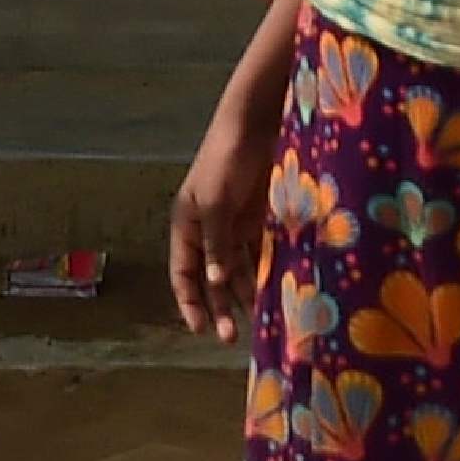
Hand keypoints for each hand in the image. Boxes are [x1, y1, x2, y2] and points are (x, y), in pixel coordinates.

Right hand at [169, 98, 280, 337]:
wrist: (256, 124)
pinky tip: (276, 289)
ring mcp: (235, 224)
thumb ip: (215, 243)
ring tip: (259, 318)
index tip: (199, 329)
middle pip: (211, 277)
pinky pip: (261, 252)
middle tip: (232, 336)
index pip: (183, 273)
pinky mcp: (260, 218)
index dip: (189, 301)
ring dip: (245, 291)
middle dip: (219, 306)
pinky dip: (266, 270)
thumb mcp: (215, 202)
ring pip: (238, 268)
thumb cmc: (225, 159)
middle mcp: (208, 230)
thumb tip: (215, 282)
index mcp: (187, 225)